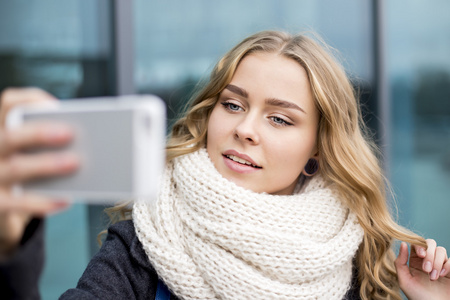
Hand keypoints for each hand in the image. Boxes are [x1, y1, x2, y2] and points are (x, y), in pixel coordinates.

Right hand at [0, 87, 78, 256]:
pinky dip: (43, 202)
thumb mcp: (35, 153)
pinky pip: (18, 203)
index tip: (56, 106)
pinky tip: (66, 200)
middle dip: (40, 133)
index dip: (31, 99)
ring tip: (75, 163)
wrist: (8, 208)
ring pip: (17, 168)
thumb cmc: (31, 173)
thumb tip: (87, 141)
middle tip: (70, 133)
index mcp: (4, 130)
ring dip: (47, 164)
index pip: (9, 103)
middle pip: (11, 136)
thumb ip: (51, 142)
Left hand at [395, 239, 449, 299]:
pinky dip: (447, 266)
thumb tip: (403, 243)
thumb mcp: (405, 281)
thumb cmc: (418, 297)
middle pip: (430, 243)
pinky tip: (442, 276)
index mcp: (414, 261)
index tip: (421, 255)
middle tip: (426, 270)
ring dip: (437, 262)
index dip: (419, 245)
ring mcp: (440, 264)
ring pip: (441, 250)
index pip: (416, 243)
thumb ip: (400, 263)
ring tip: (433, 278)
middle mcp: (427, 260)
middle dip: (429, 254)